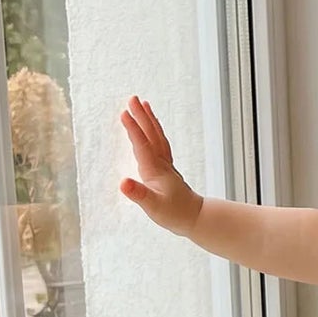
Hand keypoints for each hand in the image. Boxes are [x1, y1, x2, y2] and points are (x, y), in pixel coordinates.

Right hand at [119, 96, 202, 235]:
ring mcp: (166, 165)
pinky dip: (155, 132)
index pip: (142, 145)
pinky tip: (151, 129)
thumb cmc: (174, 214)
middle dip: (141, 116)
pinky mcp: (167, 169)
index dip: (133, 129)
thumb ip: (138, 194)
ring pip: (157, 137)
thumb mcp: (153, 207)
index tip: (124, 112)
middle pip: (151, 135)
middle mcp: (161, 163)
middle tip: (132, 98)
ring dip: (150, 120)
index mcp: (155, 170)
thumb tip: (122, 183)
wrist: (195, 218)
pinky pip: (160, 144)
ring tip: (144, 104)